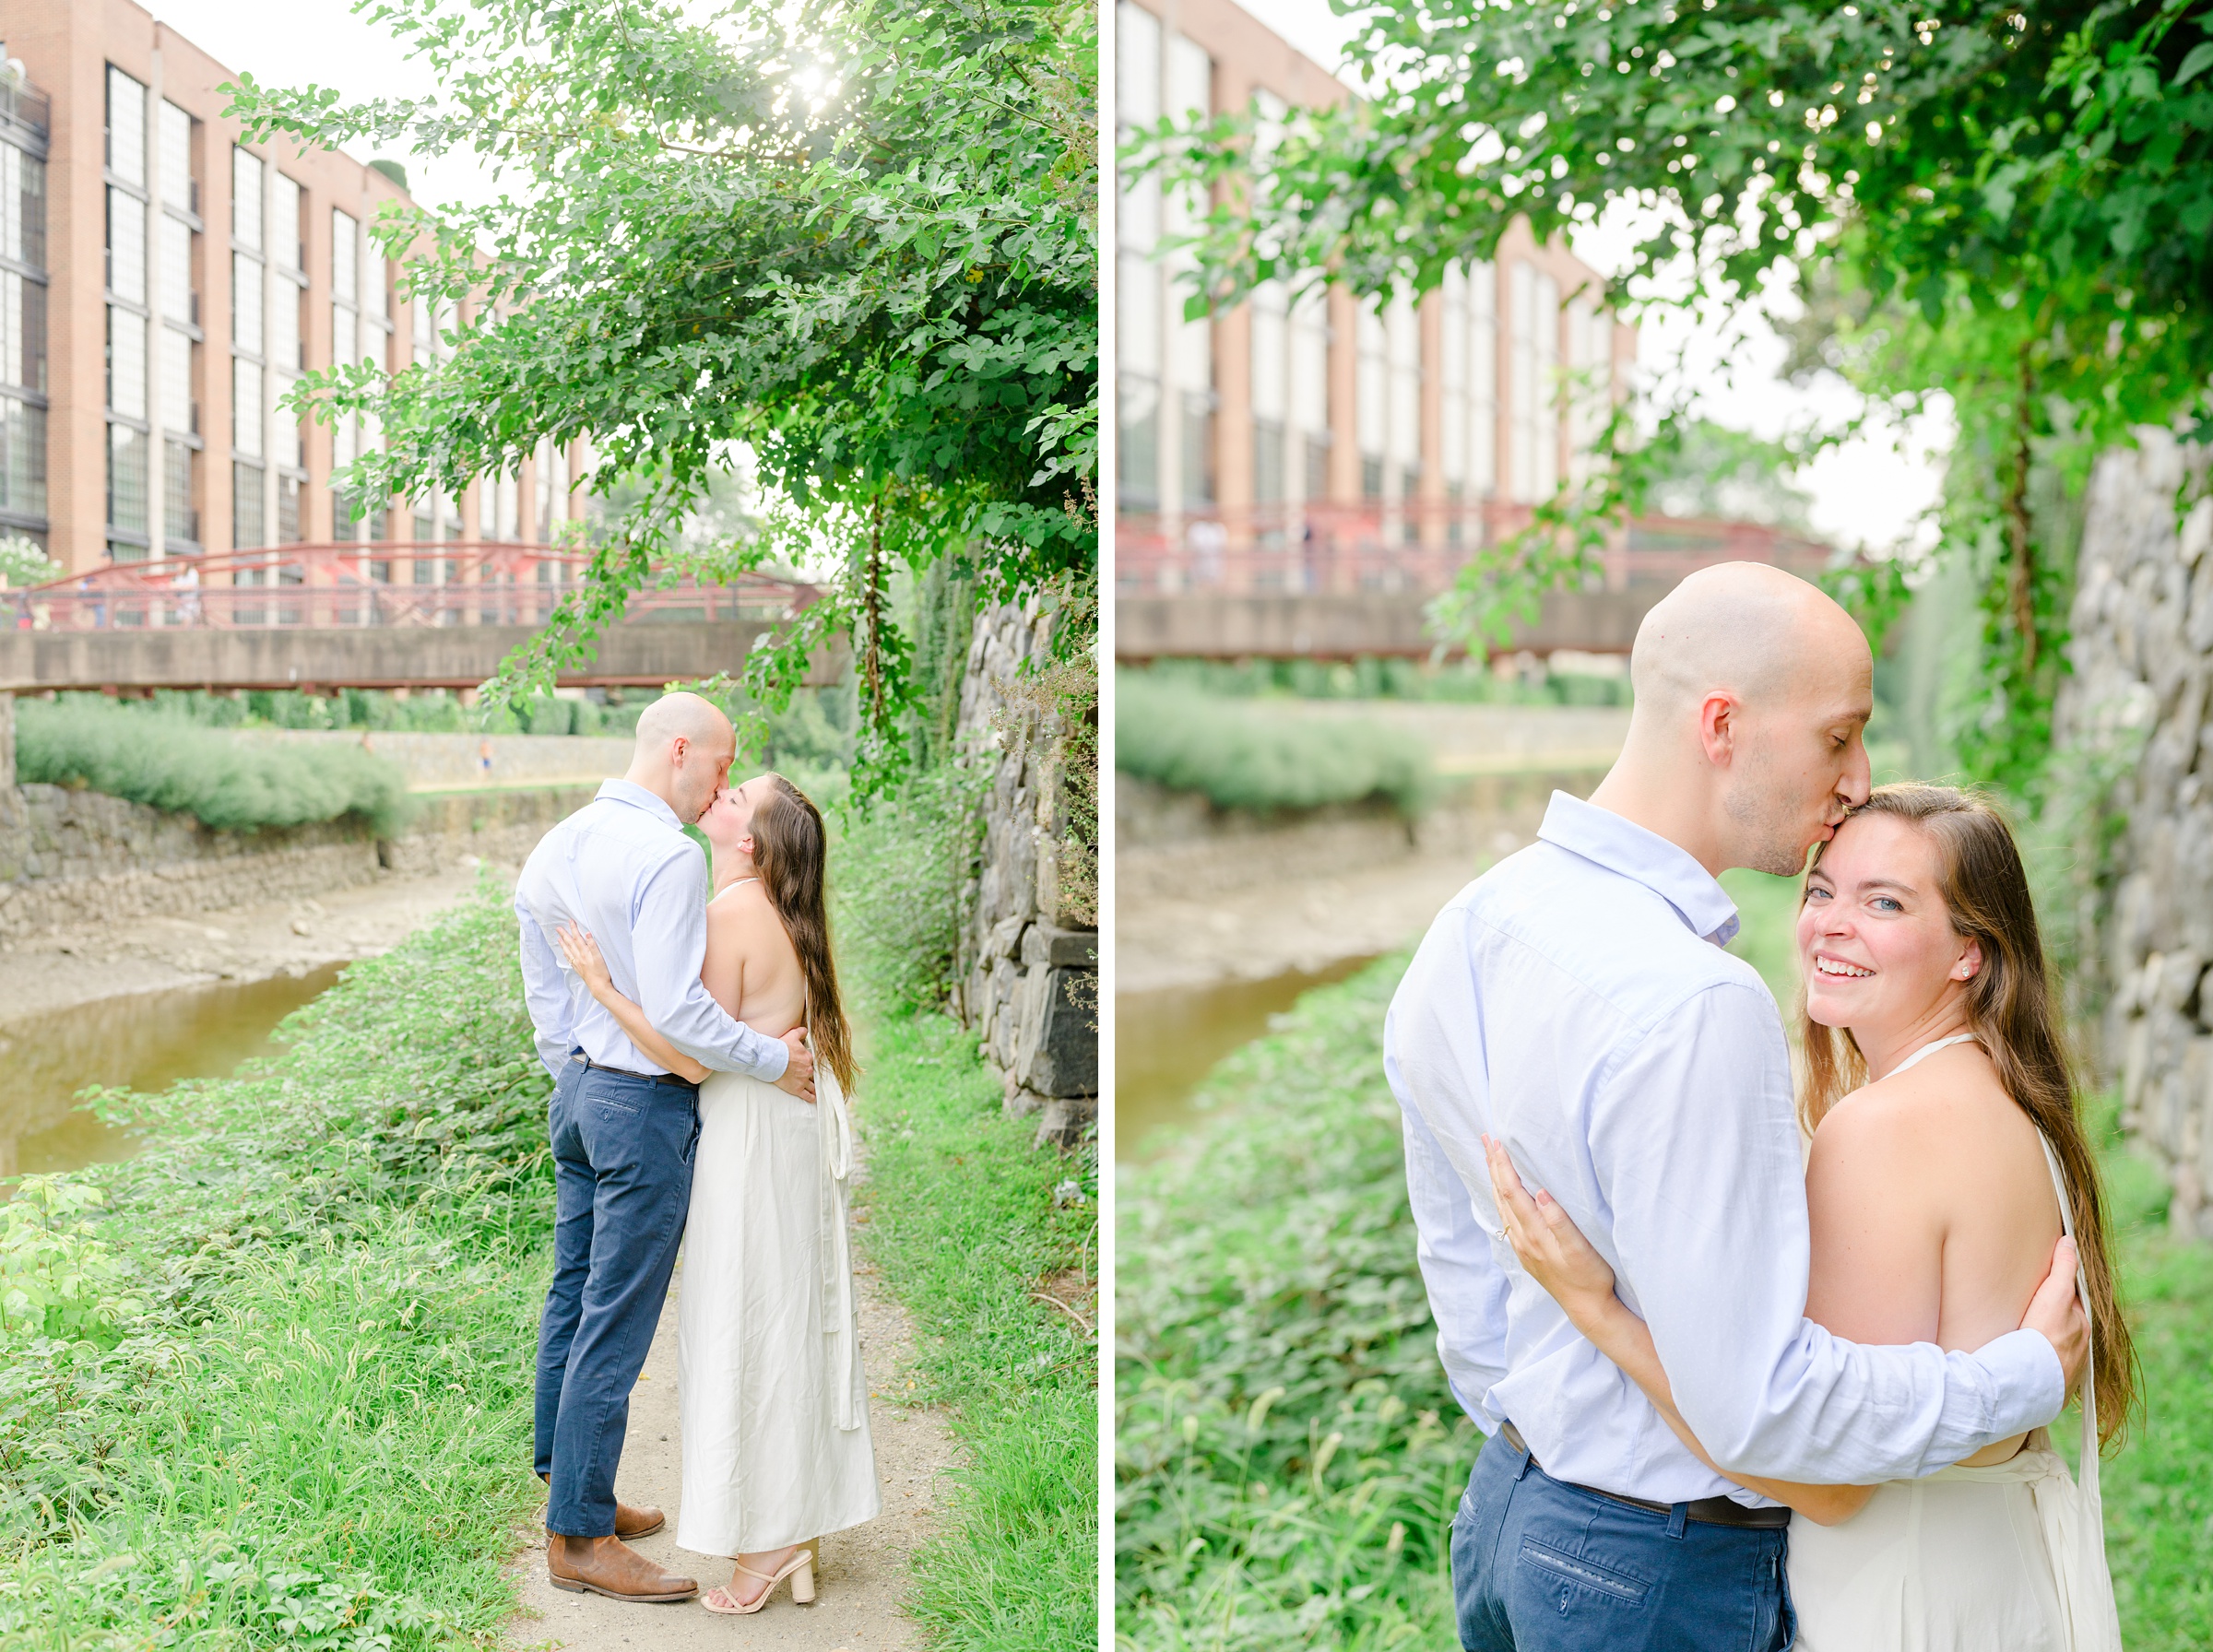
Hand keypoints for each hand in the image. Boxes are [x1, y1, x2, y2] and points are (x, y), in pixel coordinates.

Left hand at [553, 923, 613, 996]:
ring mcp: (578, 964)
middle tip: (558, 928)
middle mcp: (579, 958)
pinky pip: (570, 959)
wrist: (599, 986)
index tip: (570, 921)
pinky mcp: (579, 969)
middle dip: (564, 935)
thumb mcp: (600, 957)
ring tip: (558, 939)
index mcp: (584, 953)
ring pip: (568, 951)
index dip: (574, 929)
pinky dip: (566, 954)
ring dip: (563, 944)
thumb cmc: (601, 972)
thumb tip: (587, 934)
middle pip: (570, 944)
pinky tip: (565, 953)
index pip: (577, 938)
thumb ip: (593, 945)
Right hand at [773, 1027, 815, 1102]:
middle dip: (811, 1074)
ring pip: (812, 1085)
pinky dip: (811, 1097)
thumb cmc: (780, 1047)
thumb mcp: (792, 1035)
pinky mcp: (797, 1089)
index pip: (811, 1061)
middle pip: (812, 1073)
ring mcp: (803, 1080)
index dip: (808, 1062)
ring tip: (815, 1090)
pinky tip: (813, 1098)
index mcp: (808, 1057)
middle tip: (808, 1076)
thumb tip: (806, 1030)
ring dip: (814, 1087)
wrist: (771, 1059)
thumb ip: (800, 1032)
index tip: (806, 1064)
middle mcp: (808, 1069)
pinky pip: (807, 1095)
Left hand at [1484, 1134, 1620, 1328]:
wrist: (1587, 1308)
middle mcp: (1522, 1239)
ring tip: (1489, 1159)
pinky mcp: (1526, 1253)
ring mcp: (1522, 1247)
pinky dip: (1501, 1198)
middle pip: (1501, 1195)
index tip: (1497, 1143)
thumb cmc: (1589, 1276)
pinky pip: (1506, 1218)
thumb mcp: (1579, 1249)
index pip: (1512, 1192)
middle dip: (1493, 1166)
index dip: (1504, 1166)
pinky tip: (1502, 1193)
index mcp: (1534, 1233)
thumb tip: (1541, 1193)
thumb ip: (1559, 1221)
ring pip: (1501, 1206)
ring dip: (1494, 1180)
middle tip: (1485, 1138)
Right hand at [2019, 1235, 2088, 1398]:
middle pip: (2065, 1329)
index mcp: (2082, 1329)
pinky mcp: (2054, 1390)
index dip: (2055, 1297)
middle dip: (2052, 1323)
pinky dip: (2040, 1368)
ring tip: (2026, 1343)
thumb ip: (2063, 1267)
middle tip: (2030, 1317)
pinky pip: (2049, 1374)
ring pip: (2057, 1353)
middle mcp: (2081, 1352)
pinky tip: (2026, 1366)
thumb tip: (2070, 1241)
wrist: (2030, 1379)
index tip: (2040, 1294)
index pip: (2069, 1306)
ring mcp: (2068, 1372)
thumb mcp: (2053, 1294)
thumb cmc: (2042, 1334)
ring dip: (2046, 1348)